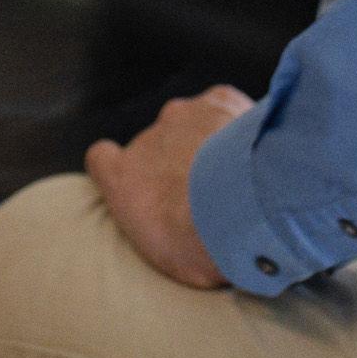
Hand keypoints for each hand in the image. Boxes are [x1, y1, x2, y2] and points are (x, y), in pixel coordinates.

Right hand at [83, 86, 248, 289]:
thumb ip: (159, 229)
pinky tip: (254, 148)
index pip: (102, 159)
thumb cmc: (202, 245)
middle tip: (210, 193)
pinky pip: (223, 105)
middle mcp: (148, 138)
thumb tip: (177, 230)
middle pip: (158, 147)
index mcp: (122, 176)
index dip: (120, 168)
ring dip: (210, 144)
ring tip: (239, 174)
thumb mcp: (167, 256)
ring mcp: (183, 115)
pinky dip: (236, 121)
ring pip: (193, 125)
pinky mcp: (219, 101)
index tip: (144, 187)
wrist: (243, 209)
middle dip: (180, 164)